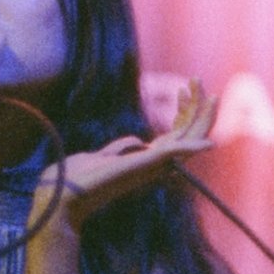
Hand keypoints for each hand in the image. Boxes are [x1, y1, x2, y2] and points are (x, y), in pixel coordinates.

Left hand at [39, 79, 218, 224]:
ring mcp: (152, 165)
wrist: (63, 193)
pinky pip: (178, 155)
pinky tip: (209, 143)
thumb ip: (122, 148)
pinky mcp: (146, 165)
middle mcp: (155, 164)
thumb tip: (137, 141)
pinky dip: (195, 146)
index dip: (186, 110)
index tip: (182, 87)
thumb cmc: (77, 177)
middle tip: (196, 80)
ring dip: (201, 113)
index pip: (180, 135)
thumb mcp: (105, 155)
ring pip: (190, 139)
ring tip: (199, 84)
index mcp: (149, 161)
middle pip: (190, 134)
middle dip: (198, 106)